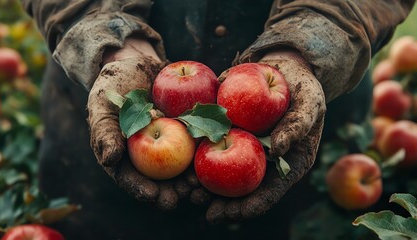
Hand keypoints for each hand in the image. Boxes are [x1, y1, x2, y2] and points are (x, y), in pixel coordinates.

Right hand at [87, 37, 191, 209]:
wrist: (137, 64)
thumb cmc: (114, 87)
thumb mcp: (103, 106)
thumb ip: (104, 132)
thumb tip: (109, 160)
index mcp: (126, 156)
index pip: (132, 179)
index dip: (142, 190)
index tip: (153, 196)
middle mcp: (149, 155)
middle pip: (159, 181)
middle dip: (171, 192)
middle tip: (181, 197)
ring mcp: (169, 144)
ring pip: (180, 169)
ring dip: (189, 180)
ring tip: (198, 187)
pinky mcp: (186, 130)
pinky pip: (195, 145)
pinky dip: (203, 154)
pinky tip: (211, 159)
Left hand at [190, 50, 325, 222]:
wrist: (283, 68)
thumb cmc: (303, 87)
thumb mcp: (309, 103)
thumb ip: (297, 125)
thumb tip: (277, 150)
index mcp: (286, 165)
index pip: (266, 195)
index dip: (245, 208)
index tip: (224, 214)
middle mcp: (264, 162)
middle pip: (240, 190)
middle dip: (219, 201)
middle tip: (197, 201)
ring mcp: (246, 149)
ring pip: (224, 173)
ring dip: (205, 183)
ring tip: (187, 187)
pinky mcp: (231, 133)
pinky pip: (214, 147)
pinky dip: (199, 155)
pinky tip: (184, 159)